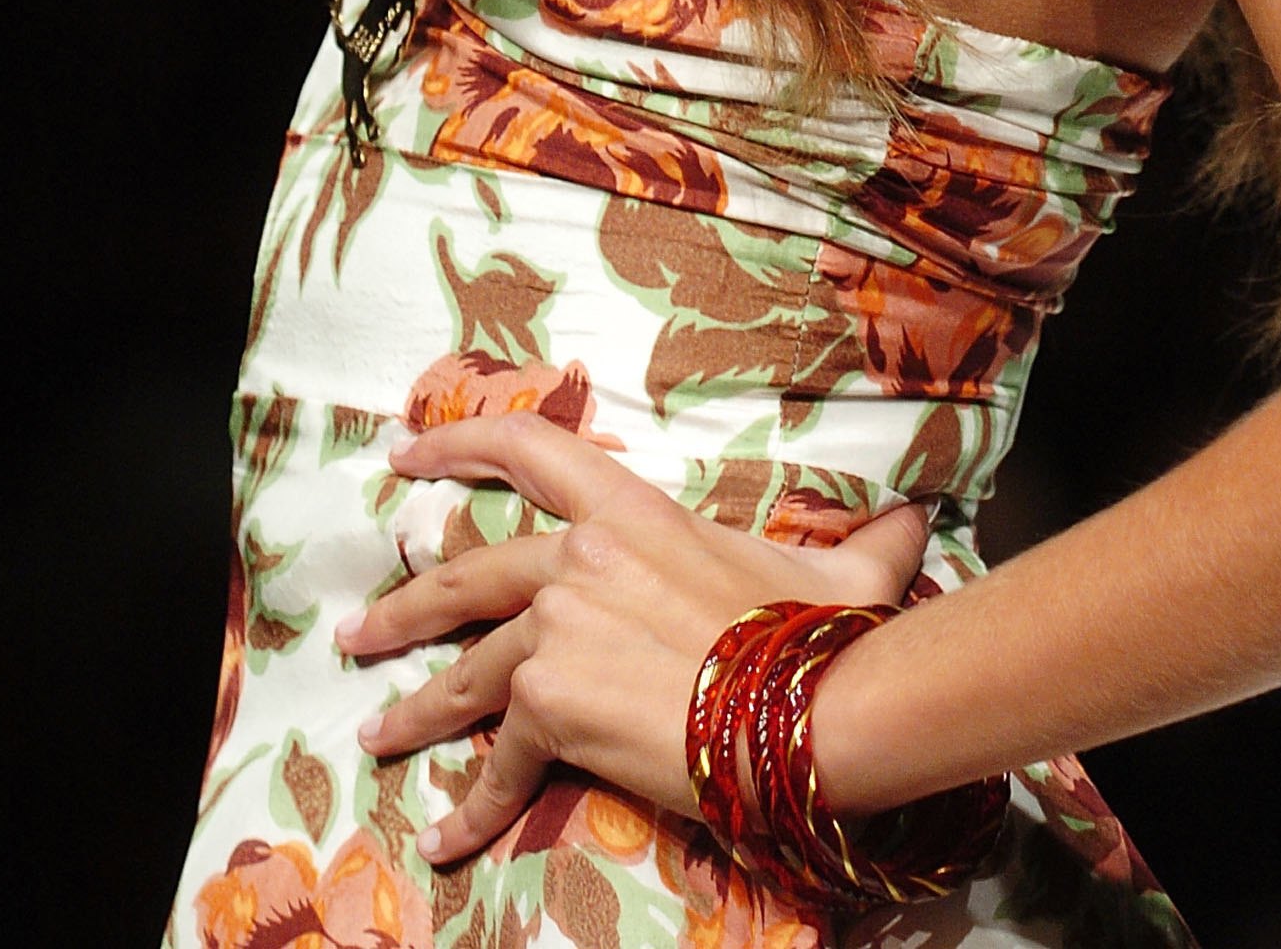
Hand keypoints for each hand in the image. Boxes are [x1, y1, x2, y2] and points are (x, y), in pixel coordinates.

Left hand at [337, 410, 929, 866]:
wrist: (813, 706)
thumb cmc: (824, 636)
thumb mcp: (845, 573)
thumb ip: (868, 543)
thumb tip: (919, 521)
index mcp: (633, 509)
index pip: (528, 447)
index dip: (457, 442)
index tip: (406, 457)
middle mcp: (580, 556)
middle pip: (467, 573)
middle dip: (406, 606)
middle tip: (361, 630)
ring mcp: (559, 624)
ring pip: (467, 670)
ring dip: (417, 708)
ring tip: (381, 735)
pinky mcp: (551, 702)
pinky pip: (498, 763)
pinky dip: (472, 807)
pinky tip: (448, 839)